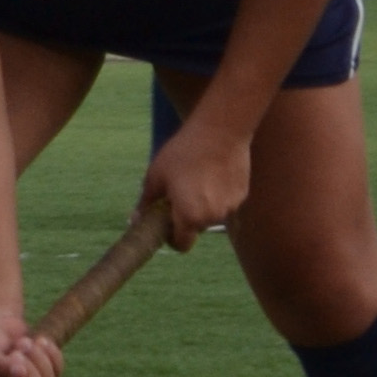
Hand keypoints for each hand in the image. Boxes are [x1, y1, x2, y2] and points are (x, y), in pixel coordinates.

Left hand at [145, 115, 251, 249]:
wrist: (220, 131)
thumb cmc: (183, 152)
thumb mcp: (156, 176)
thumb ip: (146, 203)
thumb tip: (134, 220)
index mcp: (189, 217)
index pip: (181, 245)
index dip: (172, 238)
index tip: (167, 223)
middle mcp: (212, 218)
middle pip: (196, 228)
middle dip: (187, 217)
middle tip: (179, 193)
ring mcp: (230, 208)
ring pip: (212, 215)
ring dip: (204, 205)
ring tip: (197, 178)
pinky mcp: (242, 195)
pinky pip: (226, 202)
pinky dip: (218, 195)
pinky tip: (213, 173)